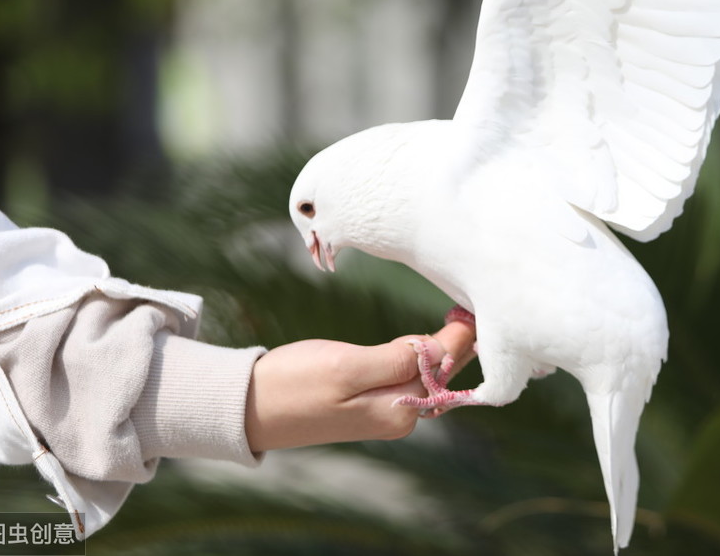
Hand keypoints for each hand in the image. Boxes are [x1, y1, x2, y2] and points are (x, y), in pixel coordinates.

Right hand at [244, 318, 476, 450]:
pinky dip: (414, 355)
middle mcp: (400, 416)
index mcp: (400, 409)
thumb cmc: (293, 384)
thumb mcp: (347, 366)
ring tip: (452, 315)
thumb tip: (443, 351)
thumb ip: (398, 359)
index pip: (445, 365)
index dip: (460, 334)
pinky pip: (404, 376)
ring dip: (434, 346)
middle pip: (440, 370)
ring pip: (423, 371)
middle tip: (466, 305)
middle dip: (452, 341)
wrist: (247, 406)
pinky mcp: (370, 403)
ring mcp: (385, 411)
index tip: (472, 307)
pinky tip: (417, 340)